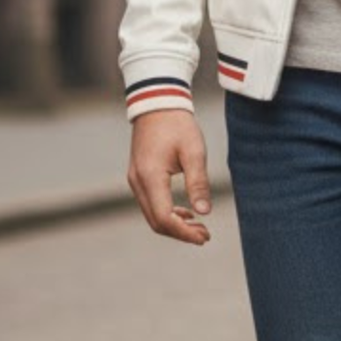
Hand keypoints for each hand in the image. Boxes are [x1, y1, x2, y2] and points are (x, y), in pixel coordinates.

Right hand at [127, 111, 212, 244]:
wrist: (157, 103)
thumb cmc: (178, 125)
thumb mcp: (193, 152)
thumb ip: (198, 183)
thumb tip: (204, 212)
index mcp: (150, 176)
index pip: (164, 217)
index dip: (184, 232)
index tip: (205, 236)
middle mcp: (138, 182)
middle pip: (156, 221)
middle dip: (180, 233)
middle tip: (205, 235)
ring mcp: (135, 180)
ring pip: (152, 215)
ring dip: (174, 225)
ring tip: (199, 227)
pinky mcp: (138, 176)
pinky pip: (150, 204)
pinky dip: (167, 213)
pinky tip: (186, 213)